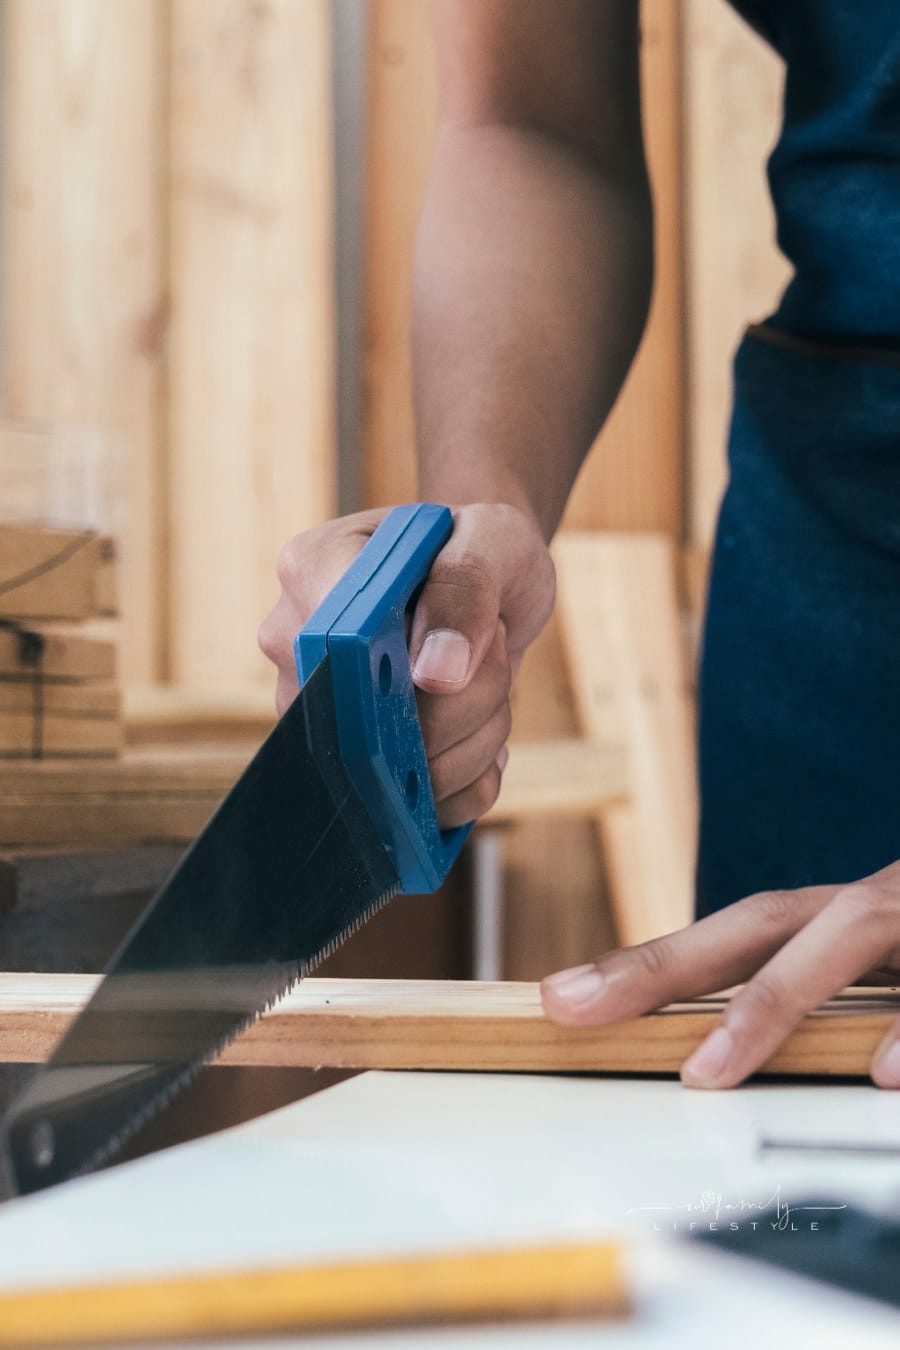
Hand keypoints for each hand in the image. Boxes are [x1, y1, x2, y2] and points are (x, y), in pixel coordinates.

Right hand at [258, 503, 555, 828]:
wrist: (491, 578)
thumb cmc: (479, 546)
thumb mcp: (491, 539)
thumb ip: (466, 587)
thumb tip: (436, 675)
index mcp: (312, 571)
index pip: (332, 648)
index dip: (397, 678)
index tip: (453, 667)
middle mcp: (297, 647)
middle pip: (366, 726)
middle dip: (461, 704)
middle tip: (491, 645)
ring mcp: (321, 712)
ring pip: (399, 775)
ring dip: (474, 737)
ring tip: (488, 679)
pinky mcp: (356, 763)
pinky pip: (422, 806)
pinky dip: (470, 777)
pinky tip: (481, 729)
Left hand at [540, 860, 899, 1087]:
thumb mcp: (881, 961)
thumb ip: (816, 994)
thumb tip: (713, 1045)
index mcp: (849, 914)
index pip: (736, 931)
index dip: (650, 961)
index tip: (563, 1001)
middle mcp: (882, 904)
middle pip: (766, 923)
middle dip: (668, 967)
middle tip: (581, 1014)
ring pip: (851, 937)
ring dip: (773, 1004)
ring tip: (707, 1071)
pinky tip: (885, 1073)